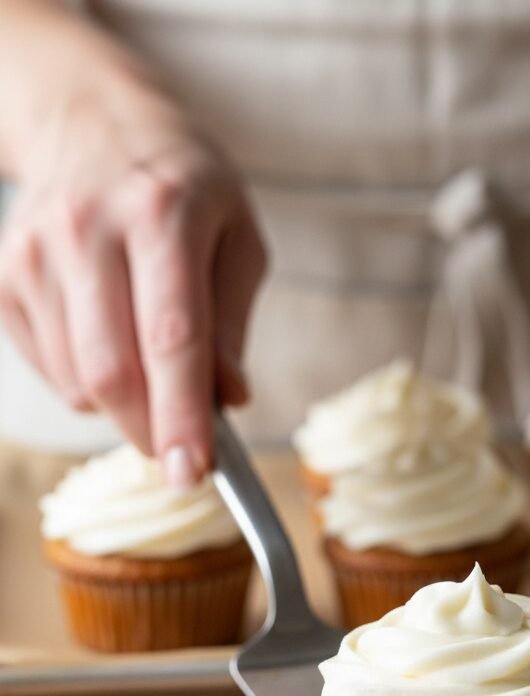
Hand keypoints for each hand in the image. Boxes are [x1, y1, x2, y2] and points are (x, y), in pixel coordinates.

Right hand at [0, 88, 265, 482]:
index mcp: (162, 214)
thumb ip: (234, 323)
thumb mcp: (238, 238)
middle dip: (150, 430)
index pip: (171, 338)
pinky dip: (88, 383)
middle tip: (180, 448)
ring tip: (151, 365)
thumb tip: (228, 399)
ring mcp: (36, 250)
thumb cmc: (185, 188)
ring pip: (77, 382)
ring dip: (124, 406)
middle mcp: (90, 228)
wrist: (93, 121)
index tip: (191, 472)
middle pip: (112, 372)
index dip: (181, 415)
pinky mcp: (5, 274)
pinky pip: (49, 370)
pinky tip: (109, 338)